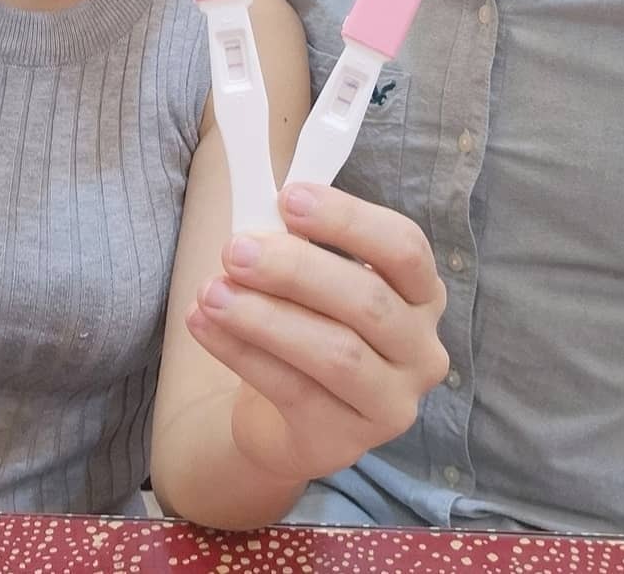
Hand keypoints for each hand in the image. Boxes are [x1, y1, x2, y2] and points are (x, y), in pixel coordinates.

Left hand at [184, 183, 448, 485]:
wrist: (288, 416)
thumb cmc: (307, 322)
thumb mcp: (311, 274)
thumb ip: (296, 233)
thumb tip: (252, 181)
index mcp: (421, 292)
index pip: (403, 247)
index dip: (348, 219)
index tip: (288, 197)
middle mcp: (420, 349)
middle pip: (367, 301)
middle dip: (295, 270)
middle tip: (234, 250)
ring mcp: (391, 402)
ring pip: (335, 352)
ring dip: (264, 317)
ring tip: (209, 292)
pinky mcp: (345, 442)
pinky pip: (293, 392)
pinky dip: (241, 353)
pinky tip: (202, 325)